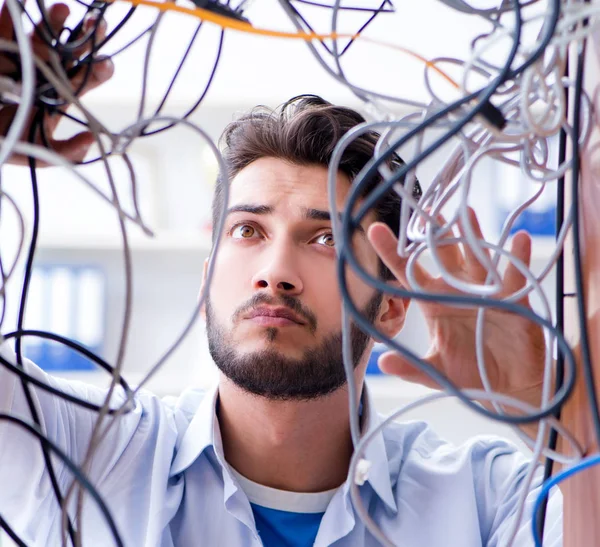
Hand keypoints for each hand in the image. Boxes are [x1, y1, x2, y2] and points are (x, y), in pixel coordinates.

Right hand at [0, 2, 113, 164]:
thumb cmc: (14, 143)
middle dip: (85, 37)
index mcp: (61, 94)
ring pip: (42, 36)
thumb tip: (91, 139)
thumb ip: (68, 151)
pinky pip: (5, 29)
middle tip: (97, 25)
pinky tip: (18, 2)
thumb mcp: (43, 154)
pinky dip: (10, 14)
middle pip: (70, 52)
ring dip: (53, 21)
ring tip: (65, 9)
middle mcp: (46, 72)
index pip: (86, 79)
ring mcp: (22, 58)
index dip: (98, 70)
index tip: (104, 63)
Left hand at [367, 207, 545, 407]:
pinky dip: (519, 259)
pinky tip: (519, 240)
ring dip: (473, 236)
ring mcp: (486, 292)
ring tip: (465, 213)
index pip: (408, 273)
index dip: (392, 252)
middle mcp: (457, 291)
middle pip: (443, 256)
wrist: (511, 387)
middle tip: (426, 209)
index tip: (375, 230)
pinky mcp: (514, 301)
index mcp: (434, 303)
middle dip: (435, 233)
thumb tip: (382, 363)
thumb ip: (411, 367)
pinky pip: (516, 276)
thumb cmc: (471, 375)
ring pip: (477, 258)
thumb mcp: (437, 373)